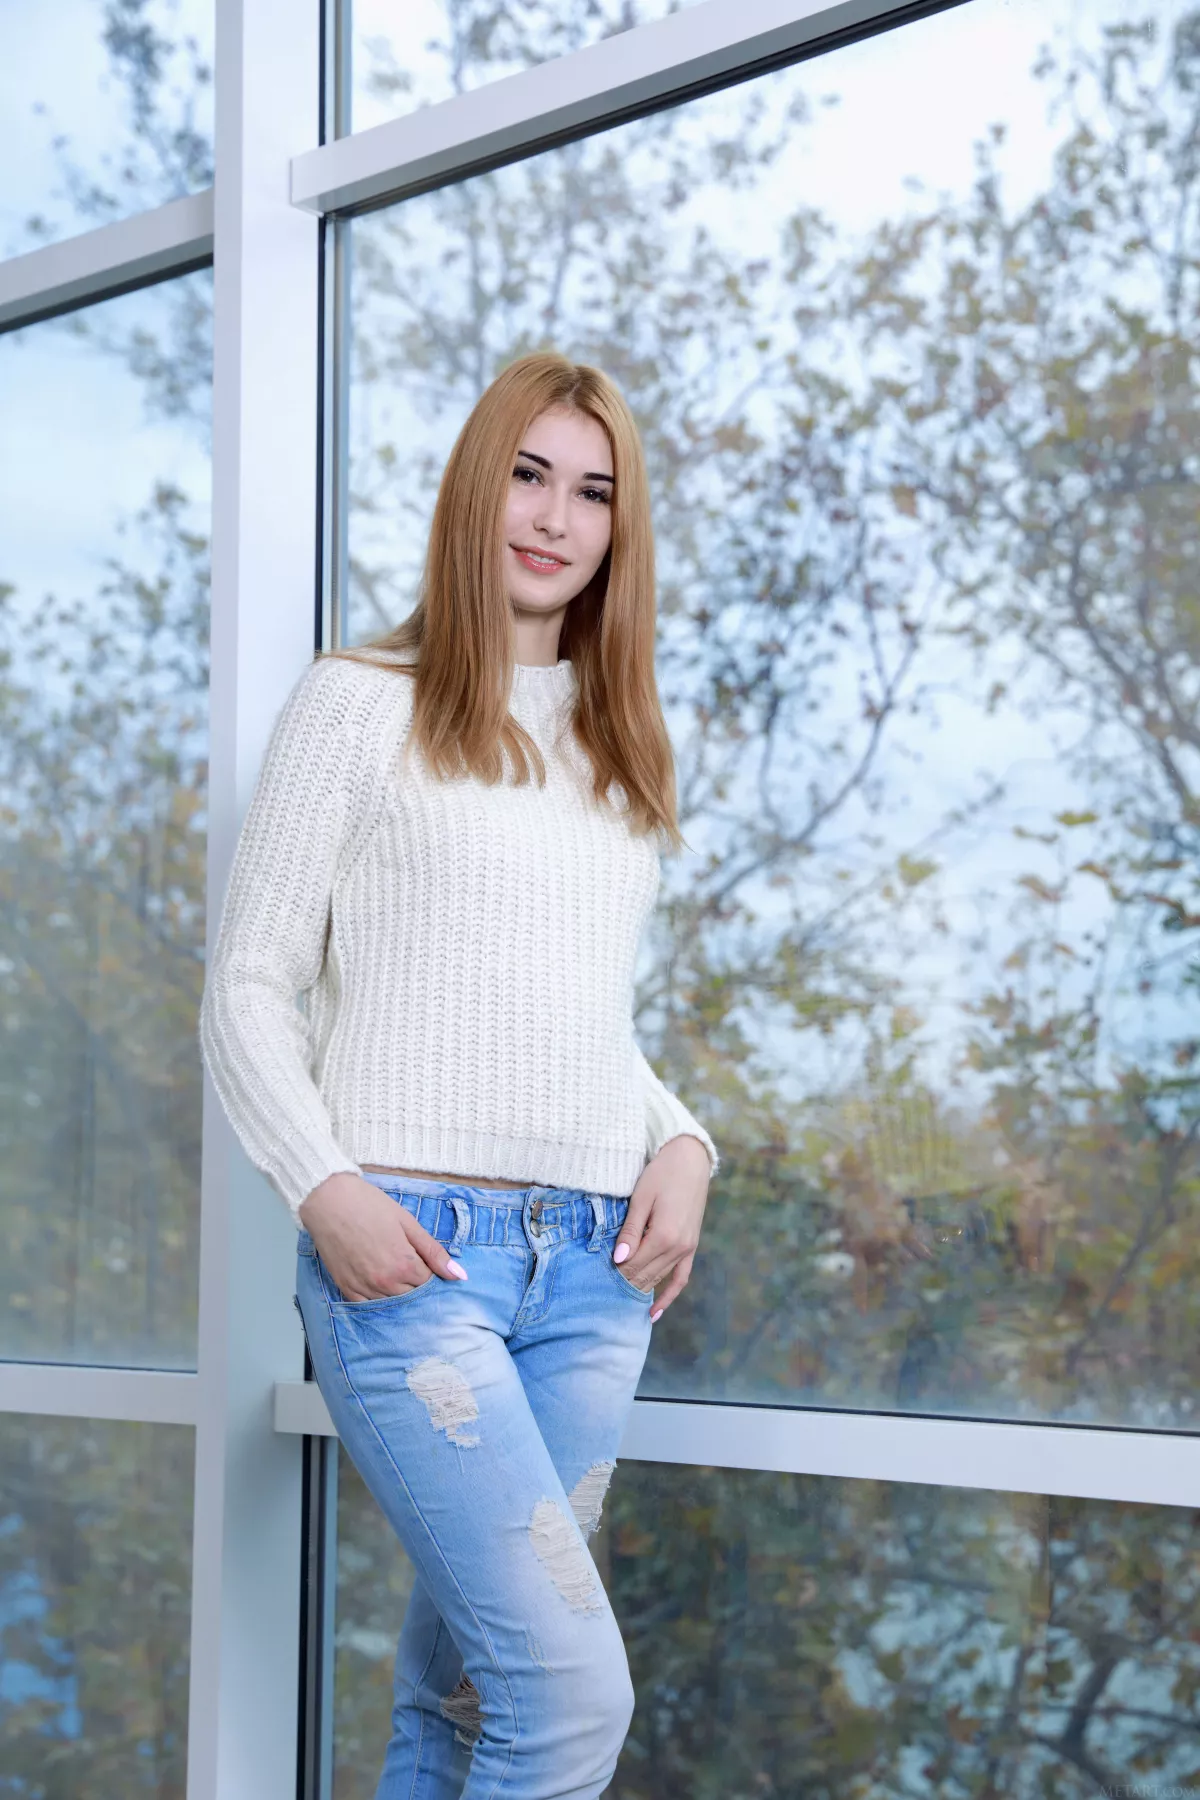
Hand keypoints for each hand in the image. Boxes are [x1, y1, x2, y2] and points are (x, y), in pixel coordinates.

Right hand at [298, 1172, 468, 1300]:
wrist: (328, 1200)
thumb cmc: (369, 1205)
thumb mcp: (407, 1223)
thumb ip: (433, 1251)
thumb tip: (459, 1275)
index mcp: (405, 1265)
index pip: (429, 1282)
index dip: (429, 1270)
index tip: (422, 1259)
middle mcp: (386, 1283)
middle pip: (412, 1295)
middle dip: (415, 1281)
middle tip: (406, 1260)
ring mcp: (364, 1288)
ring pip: (392, 1302)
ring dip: (397, 1290)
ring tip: (390, 1267)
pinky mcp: (346, 1289)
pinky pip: (368, 1306)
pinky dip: (376, 1297)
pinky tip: (376, 1281)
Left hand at [613, 1134, 710, 1321]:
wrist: (690, 1160)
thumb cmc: (662, 1174)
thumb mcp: (641, 1198)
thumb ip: (631, 1231)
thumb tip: (619, 1259)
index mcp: (664, 1236)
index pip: (633, 1266)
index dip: (614, 1274)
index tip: (594, 1281)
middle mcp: (678, 1247)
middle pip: (645, 1275)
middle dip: (624, 1285)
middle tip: (601, 1296)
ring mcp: (688, 1249)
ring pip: (660, 1278)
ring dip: (641, 1291)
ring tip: (620, 1306)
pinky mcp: (691, 1246)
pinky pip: (681, 1278)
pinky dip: (669, 1295)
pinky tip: (655, 1311)